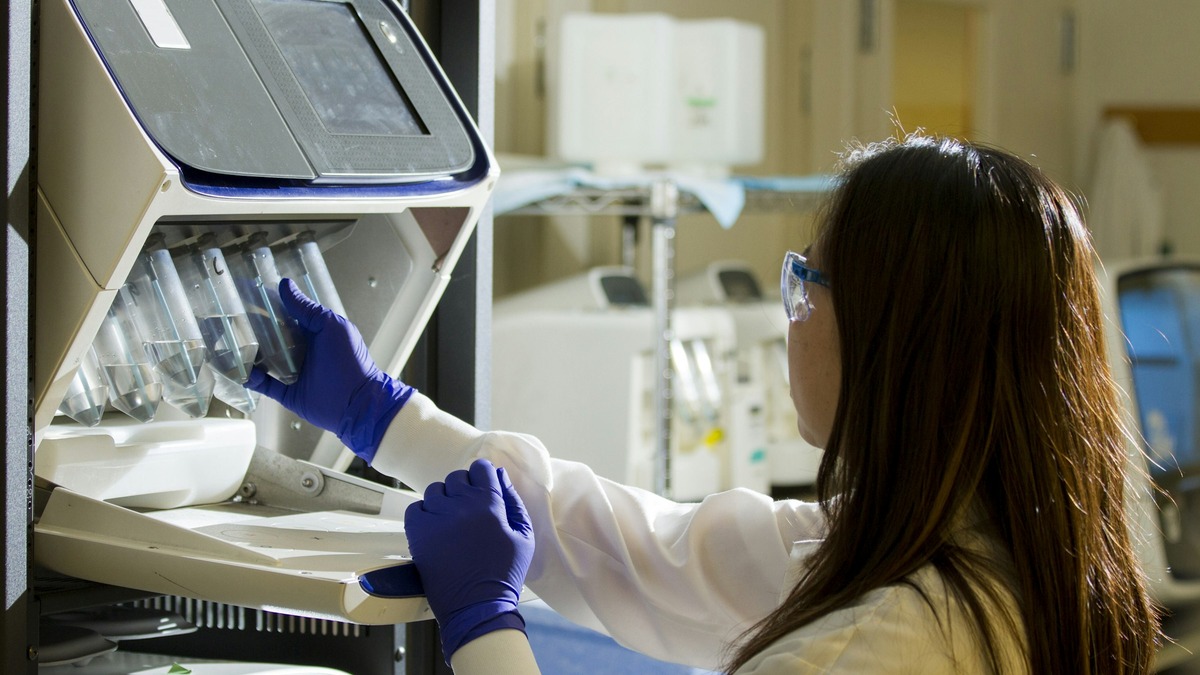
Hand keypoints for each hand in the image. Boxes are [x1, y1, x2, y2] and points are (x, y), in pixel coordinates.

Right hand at [245, 278, 412, 460]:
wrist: (357, 403)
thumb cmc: (350, 360)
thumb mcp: (331, 326)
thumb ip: (307, 309)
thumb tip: (285, 285)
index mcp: (314, 333)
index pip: (287, 315)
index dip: (269, 306)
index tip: (248, 294)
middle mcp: (303, 351)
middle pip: (273, 337)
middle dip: (254, 329)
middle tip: (230, 318)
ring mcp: (295, 372)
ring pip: (266, 360)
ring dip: (250, 353)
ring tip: (230, 342)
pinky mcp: (289, 393)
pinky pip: (265, 385)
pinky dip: (252, 378)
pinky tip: (241, 369)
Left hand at [405, 458, 534, 661]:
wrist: (477, 606)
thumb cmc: (504, 573)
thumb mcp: (523, 536)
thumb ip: (513, 501)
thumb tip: (500, 476)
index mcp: (489, 503)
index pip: (480, 468)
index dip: (483, 476)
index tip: (482, 488)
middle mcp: (460, 505)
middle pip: (457, 477)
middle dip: (464, 489)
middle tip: (469, 511)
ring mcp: (436, 517)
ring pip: (436, 490)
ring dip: (444, 501)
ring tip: (451, 521)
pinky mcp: (418, 533)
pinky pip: (415, 508)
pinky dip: (424, 514)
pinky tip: (435, 529)